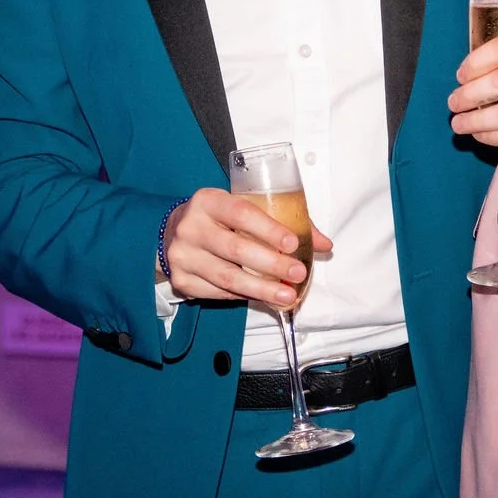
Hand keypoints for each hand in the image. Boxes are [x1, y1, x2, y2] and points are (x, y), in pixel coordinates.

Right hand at [161, 187, 333, 306]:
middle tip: (298, 273)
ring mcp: (182, 255)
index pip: (242, 213)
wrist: (173, 232)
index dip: (269, 230)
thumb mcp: (244, 208)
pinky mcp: (181, 280)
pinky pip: (218, 293)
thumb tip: (324, 244)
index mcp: (208, 200)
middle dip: (272, 264)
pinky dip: (244, 296)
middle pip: (236, 249)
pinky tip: (263, 297)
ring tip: (287, 295)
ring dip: (262, 289)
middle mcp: (191, 226)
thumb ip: (283, 221)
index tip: (293, 244)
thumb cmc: (219, 218)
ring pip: (228, 277)